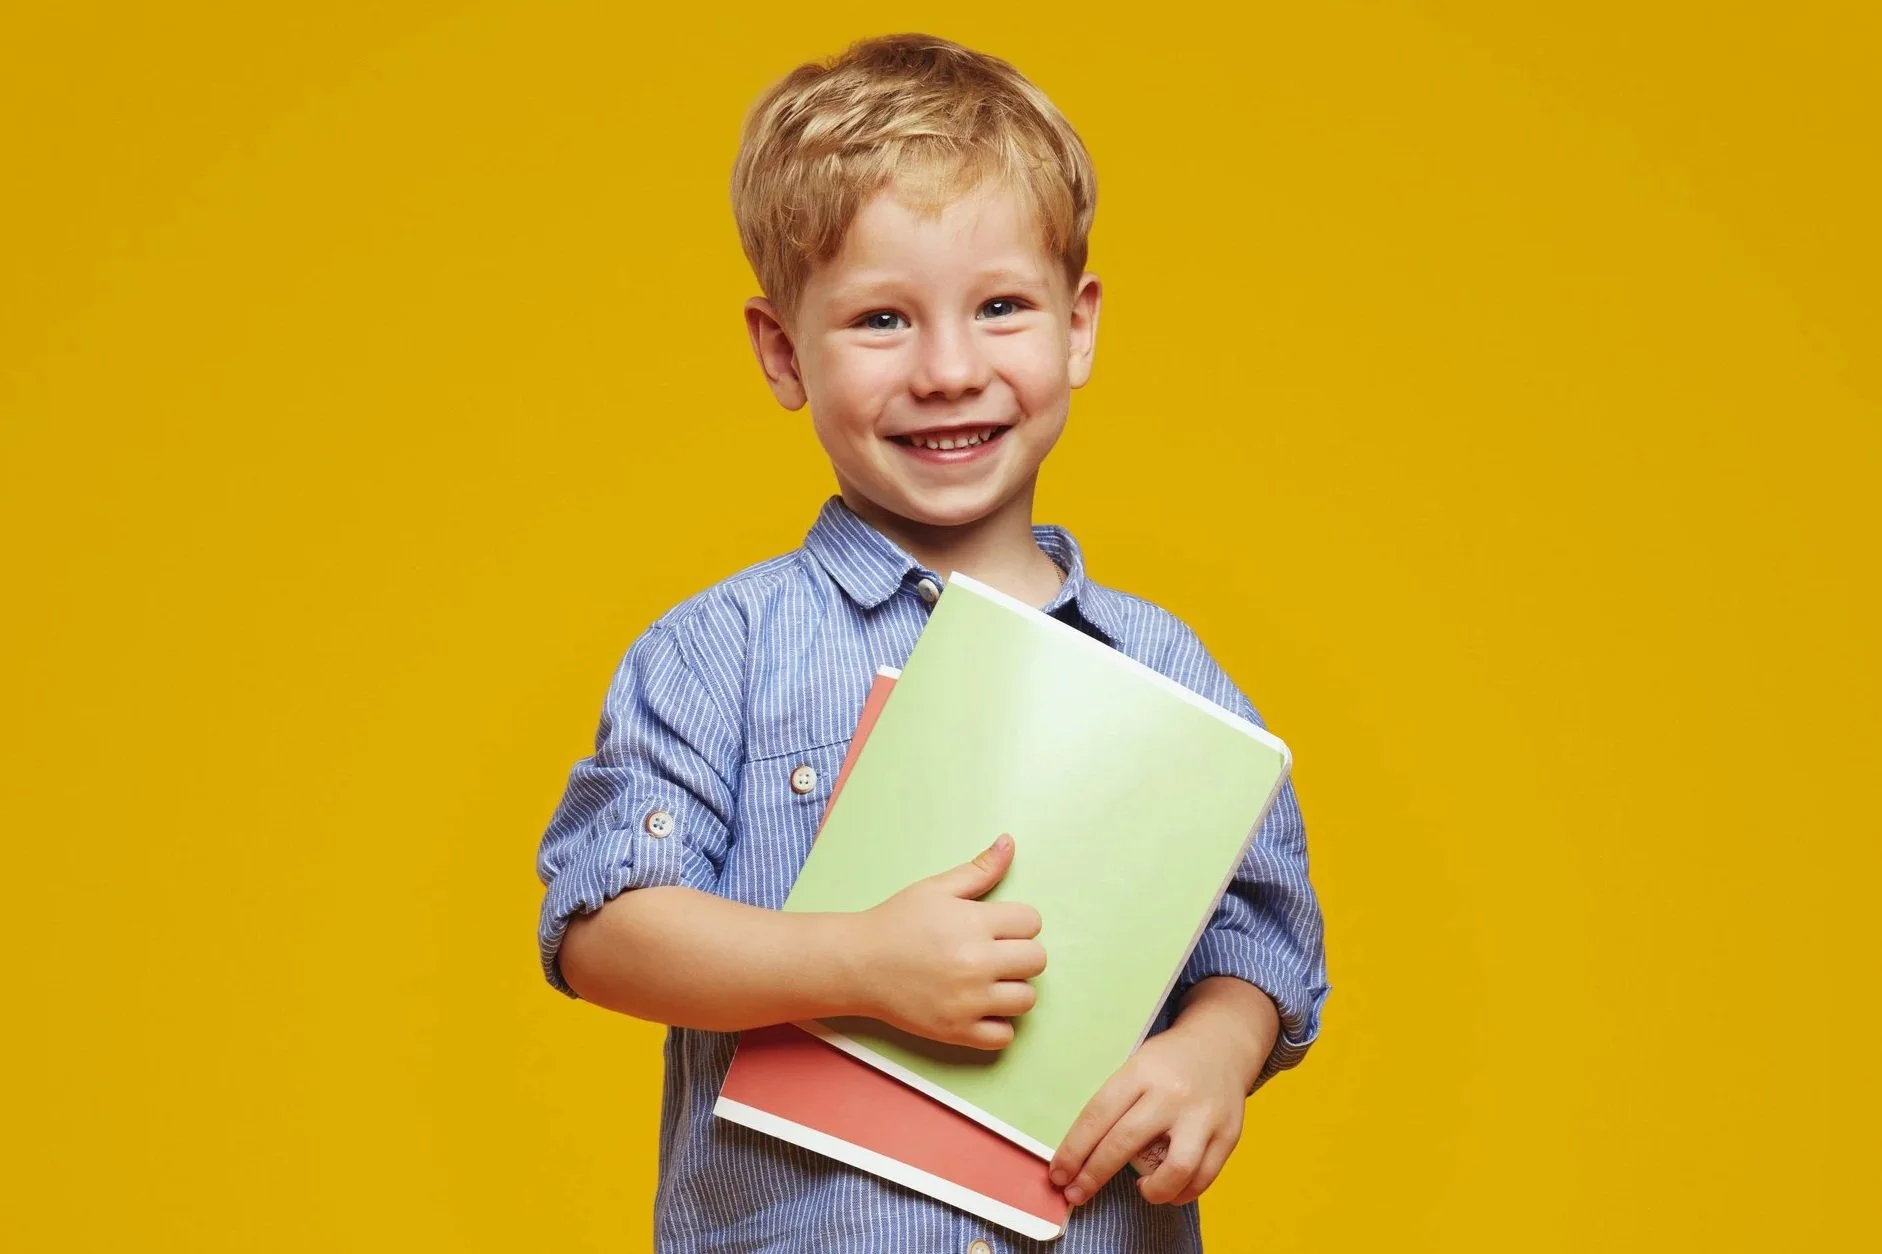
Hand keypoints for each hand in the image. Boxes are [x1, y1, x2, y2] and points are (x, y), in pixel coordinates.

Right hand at [850, 834, 1045, 1049]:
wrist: (858, 964)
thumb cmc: (897, 922)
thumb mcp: (937, 888)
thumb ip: (979, 869)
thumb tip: (1010, 842)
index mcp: (974, 923)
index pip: (1032, 922)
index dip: (1017, 922)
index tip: (996, 927)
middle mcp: (976, 963)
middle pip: (1037, 960)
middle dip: (1020, 953)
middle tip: (993, 953)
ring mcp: (969, 1001)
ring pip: (1027, 999)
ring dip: (1013, 989)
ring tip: (987, 980)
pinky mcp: (958, 1031)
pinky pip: (1005, 1036)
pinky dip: (997, 1024)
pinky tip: (979, 1007)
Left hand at [1049, 1017, 1248, 1207]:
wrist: (1222, 1045)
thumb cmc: (1168, 1061)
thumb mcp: (1136, 1064)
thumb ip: (1116, 1103)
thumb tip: (1079, 1152)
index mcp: (1141, 1071)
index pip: (1098, 1115)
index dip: (1073, 1150)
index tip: (1058, 1175)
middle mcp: (1172, 1094)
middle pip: (1125, 1143)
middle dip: (1094, 1175)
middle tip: (1076, 1193)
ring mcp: (1203, 1116)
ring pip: (1175, 1170)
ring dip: (1151, 1191)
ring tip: (1141, 1189)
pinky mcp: (1228, 1135)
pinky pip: (1203, 1178)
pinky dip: (1181, 1193)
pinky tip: (1168, 1189)